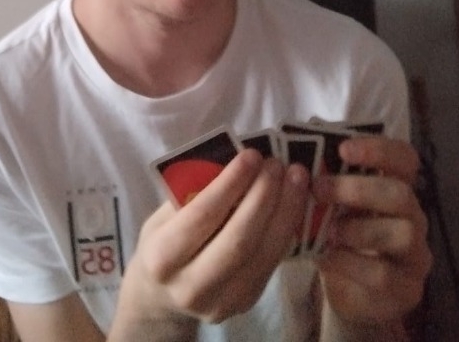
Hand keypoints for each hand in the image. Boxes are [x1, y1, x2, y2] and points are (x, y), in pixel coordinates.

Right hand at [112, 150, 308, 336]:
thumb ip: (193, 194)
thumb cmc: (162, 242)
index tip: (251, 155)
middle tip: (276, 163)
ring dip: (285, 211)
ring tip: (296, 178)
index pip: (203, 216)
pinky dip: (287, 229)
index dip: (230, 184)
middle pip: (239, 240)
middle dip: (263, 197)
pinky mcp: (247, 303)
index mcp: (162, 258)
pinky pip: (272, 262)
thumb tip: (234, 161)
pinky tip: (294, 202)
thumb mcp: (163, 216)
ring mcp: (223, 302)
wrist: (162, 297)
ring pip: (263, 254)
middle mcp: (192, 287)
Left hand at [313, 137, 431, 333]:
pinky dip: (350, 263)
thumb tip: (296, 153)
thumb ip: (326, 179)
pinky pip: (383, 273)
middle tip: (319, 189)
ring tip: (328, 231)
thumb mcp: (335, 204)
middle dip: (358, 189)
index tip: (343, 149)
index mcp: (397, 186)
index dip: (379, 149)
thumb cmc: (342, 234)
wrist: (352, 292)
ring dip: (357, 229)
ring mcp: (415, 254)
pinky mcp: (406, 288)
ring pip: (402, 233)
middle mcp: (414, 216)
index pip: (405, 158)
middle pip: (401, 194)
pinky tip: (327, 258)